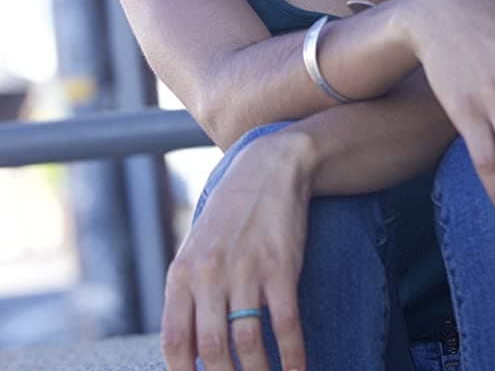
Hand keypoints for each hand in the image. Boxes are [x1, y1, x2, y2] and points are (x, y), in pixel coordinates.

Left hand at [161, 131, 313, 370]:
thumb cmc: (231, 213)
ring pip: (248, 343)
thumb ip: (188, 293)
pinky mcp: (280, 266)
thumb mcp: (196, 248)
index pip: (175, 342)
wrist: (268, 167)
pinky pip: (285, 323)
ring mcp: (245, 270)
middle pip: (212, 351)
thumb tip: (188, 349)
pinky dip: (292, 356)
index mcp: (183, 273)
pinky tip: (297, 370)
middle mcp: (209, 274)